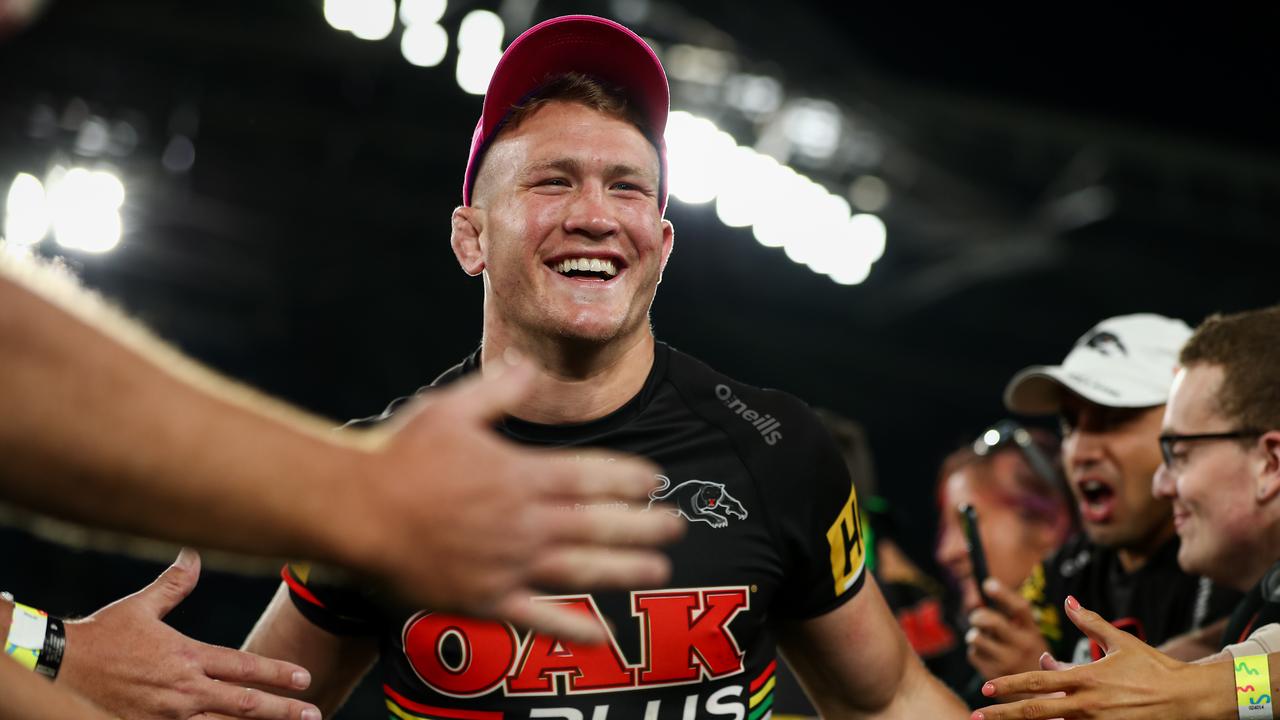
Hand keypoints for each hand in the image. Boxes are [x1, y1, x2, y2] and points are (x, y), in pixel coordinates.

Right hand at [59, 549, 321, 719]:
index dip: (277, 673)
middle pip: (243, 705)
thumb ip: (173, 584)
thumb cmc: (101, 636)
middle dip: (281, 710)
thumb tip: (193, 554)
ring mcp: (167, 716)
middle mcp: (183, 690)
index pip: (243, 667)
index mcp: (186, 657)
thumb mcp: (140, 606)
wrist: (58, 668)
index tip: (305, 678)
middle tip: (313, 714)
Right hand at [345, 358, 684, 643]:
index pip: (592, 475)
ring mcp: (508, 563)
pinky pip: (538, 618)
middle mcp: (525, 521)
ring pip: (582, 568)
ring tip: (657, 569)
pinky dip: (572, 627)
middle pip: (599, 523)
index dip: (629, 478)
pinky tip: (603, 636)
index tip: (655, 480)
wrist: (355, 513)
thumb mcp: (450, 408)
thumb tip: (529, 367)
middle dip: (643, 524)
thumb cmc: (398, 456)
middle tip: (676, 526)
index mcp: (522, 474)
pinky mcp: (485, 598)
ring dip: (624, 569)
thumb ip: (498, 390)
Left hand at [966, 578, 1050, 682]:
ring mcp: (1007, 662)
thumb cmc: (1030, 660)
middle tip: (975, 617)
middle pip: (992, 621)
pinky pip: (973, 655)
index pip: (1020, 608)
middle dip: (978, 615)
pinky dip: (975, 652)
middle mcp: (1022, 647)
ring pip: (977, 638)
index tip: (987, 583)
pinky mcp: (993, 676)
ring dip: (974, 635)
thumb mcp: (1032, 639)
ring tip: (980, 638)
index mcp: (1033, 634)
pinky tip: (986, 656)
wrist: (1038, 698)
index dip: (1003, 594)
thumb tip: (987, 590)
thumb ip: (1014, 621)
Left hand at [972, 596, 1232, 719]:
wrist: (1187, 698)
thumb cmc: (1153, 668)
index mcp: (1085, 677)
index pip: (1037, 680)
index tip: (985, 687)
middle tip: (976, 714)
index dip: (1009, 684)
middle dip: (1003, 714)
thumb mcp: (1120, 641)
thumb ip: (1089, 622)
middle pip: (1035, 711)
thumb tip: (1068, 601)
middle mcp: (1087, 704)